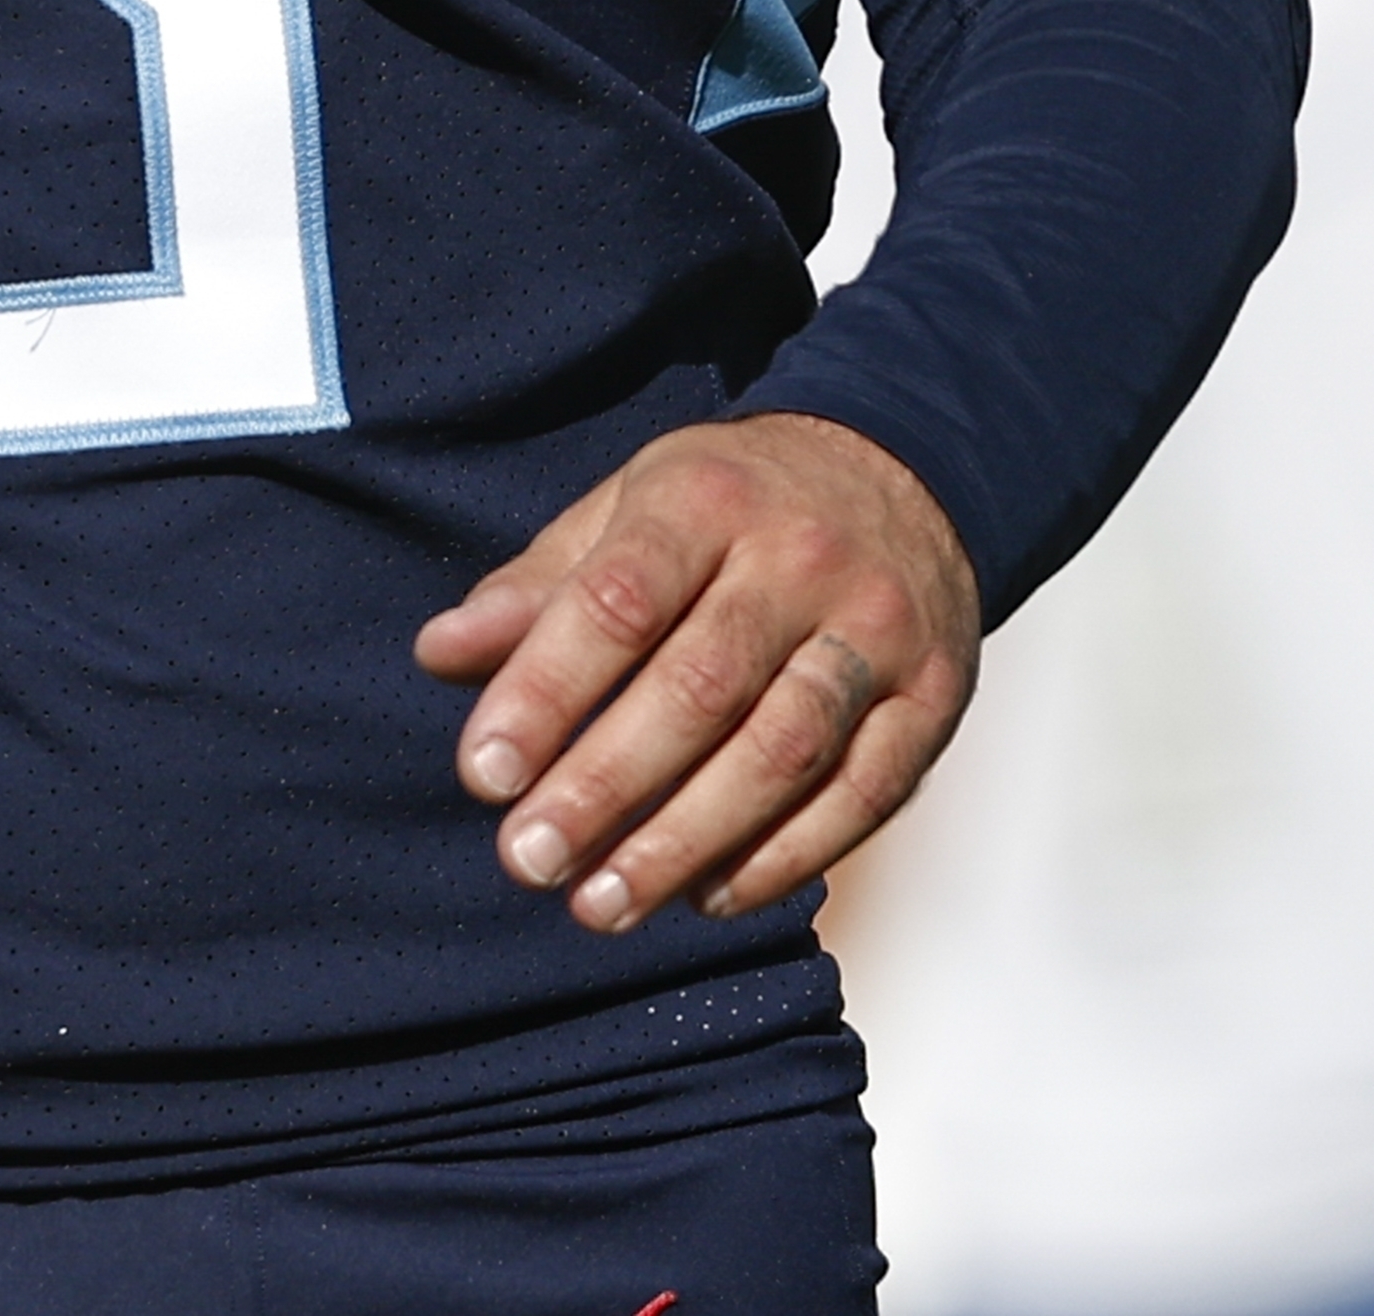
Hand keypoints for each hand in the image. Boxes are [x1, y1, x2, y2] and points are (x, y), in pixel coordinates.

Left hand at [409, 413, 977, 933]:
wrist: (907, 469)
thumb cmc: (735, 503)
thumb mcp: (629, 505)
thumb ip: (539, 586)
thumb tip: (439, 654)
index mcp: (705, 500)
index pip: (615, 600)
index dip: (545, 691)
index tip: (482, 774)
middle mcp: (800, 561)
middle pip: (698, 689)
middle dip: (604, 786)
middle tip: (528, 861)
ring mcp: (878, 631)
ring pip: (781, 752)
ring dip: (685, 841)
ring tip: (601, 903)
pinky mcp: (934, 699)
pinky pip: (862, 794)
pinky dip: (782, 857)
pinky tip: (706, 895)